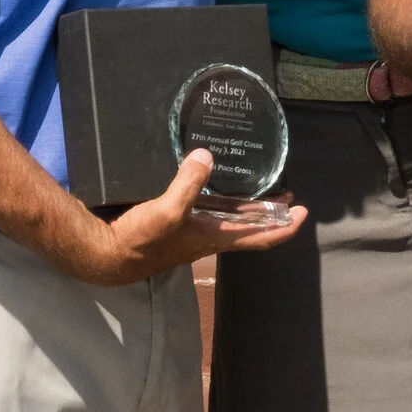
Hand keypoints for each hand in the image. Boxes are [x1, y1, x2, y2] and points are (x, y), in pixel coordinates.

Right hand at [64, 148, 305, 286]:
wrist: (107, 255)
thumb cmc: (141, 241)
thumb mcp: (167, 210)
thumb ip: (189, 185)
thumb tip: (207, 156)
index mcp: (216, 238)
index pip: (261, 237)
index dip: (285, 227)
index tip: (303, 212)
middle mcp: (209, 238)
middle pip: (251, 228)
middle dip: (272, 213)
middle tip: (289, 196)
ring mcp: (193, 233)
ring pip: (231, 221)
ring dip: (250, 208)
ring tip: (263, 190)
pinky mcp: (177, 225)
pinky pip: (209, 213)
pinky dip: (222, 202)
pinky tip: (216, 186)